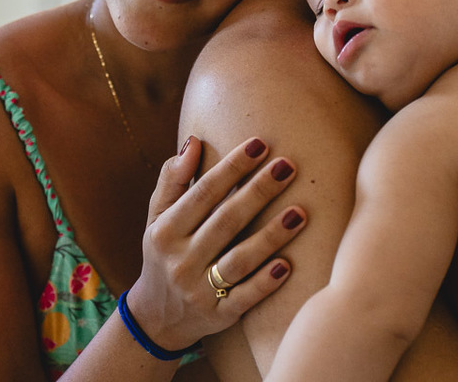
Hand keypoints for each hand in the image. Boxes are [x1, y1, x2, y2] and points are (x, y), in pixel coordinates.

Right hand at [127, 136, 305, 349]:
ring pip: (239, 260)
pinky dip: (265, 283)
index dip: (232, 167)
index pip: (203, 193)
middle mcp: (180, 261)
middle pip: (225, 221)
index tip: (260, 144)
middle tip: (289, 166)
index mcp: (165, 231)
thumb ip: (172, 179)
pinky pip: (244, 298)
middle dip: (258, 191)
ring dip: (270, 236)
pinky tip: (288, 264)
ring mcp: (199, 291)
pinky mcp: (218, 316)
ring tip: (300, 212)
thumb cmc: (164, 252)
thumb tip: (193, 141)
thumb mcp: (157, 216)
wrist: (157, 317)